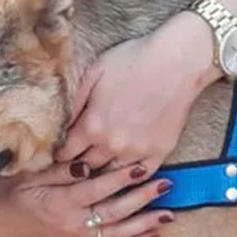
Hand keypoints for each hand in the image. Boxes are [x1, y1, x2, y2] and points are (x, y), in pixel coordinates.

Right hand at [0, 161, 173, 236]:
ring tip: (169, 214)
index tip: (140, 166)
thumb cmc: (11, 194)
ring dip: (145, 224)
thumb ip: (58, 170)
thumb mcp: (28, 176)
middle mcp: (73, 224)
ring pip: (118, 234)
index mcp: (59, 204)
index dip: (119, 179)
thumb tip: (85, 164)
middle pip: (114, 213)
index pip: (95, 190)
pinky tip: (153, 234)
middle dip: (142, 199)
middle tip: (165, 184)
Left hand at [56, 13, 218, 171]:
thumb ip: (75, 102)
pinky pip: (141, 175)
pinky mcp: (159, 152)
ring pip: (111, 175)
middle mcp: (111, 144)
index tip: (59, 154)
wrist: (177, 62)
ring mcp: (137, 151)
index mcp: (91, 125)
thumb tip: (59, 124)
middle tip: (74, 164)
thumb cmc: (133, 60)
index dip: (59, 155)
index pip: (65, 154)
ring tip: (97, 170)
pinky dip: (131, 176)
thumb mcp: (94, 72)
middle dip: (77, 166)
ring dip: (103, 172)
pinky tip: (126, 172)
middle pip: (86, 167)